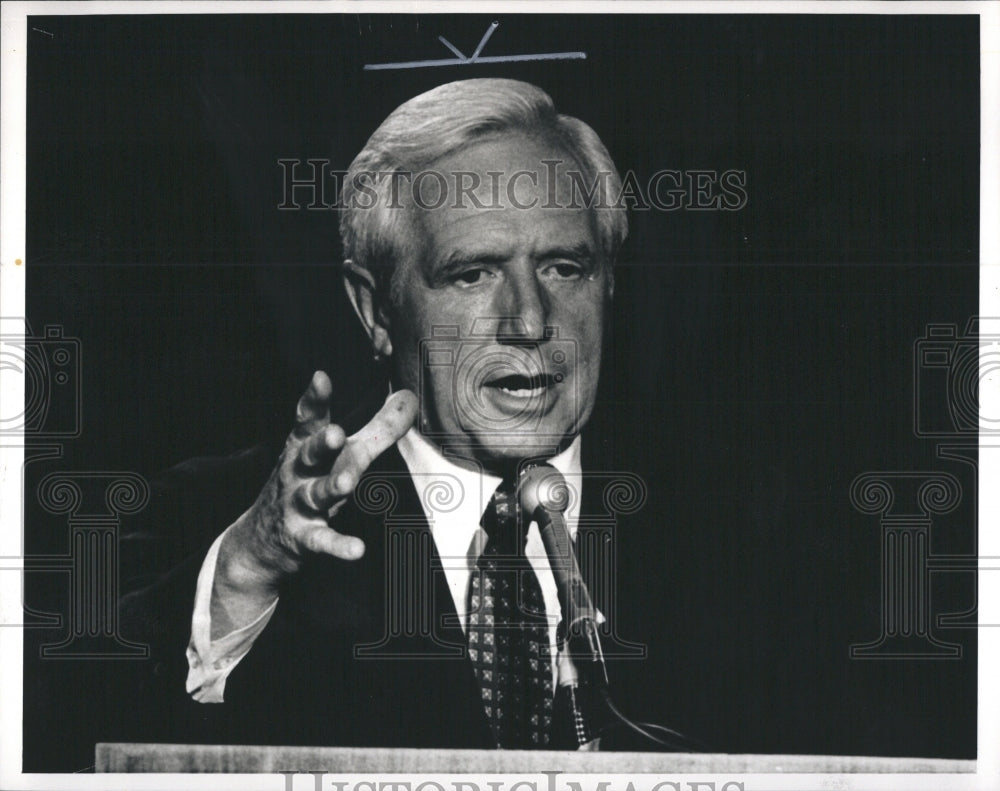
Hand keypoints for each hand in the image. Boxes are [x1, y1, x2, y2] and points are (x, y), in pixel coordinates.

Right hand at [211, 372, 416, 634]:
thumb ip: (378, 427)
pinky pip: (322, 541)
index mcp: (304, 445)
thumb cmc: (308, 482)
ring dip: (330, 488)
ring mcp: (298, 504)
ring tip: (346, 484)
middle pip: (310, 453)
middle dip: (320, 443)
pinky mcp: (303, 537)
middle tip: (334, 434)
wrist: (260, 541)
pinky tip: (356, 550)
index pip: (308, 418)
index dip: (314, 399)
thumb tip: (410, 397)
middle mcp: (298, 471)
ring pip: (315, 493)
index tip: (321, 378)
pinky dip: (338, 546)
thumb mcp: (340, 453)